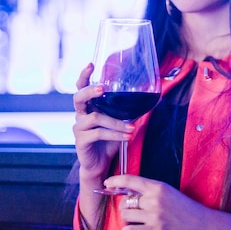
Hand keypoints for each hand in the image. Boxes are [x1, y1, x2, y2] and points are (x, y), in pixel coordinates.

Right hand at [72, 63, 134, 183]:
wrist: (100, 165)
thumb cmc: (109, 141)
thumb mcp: (121, 123)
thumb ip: (130, 111)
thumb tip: (152, 98)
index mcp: (89, 107)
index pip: (81, 87)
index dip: (84, 76)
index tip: (91, 64)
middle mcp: (80, 115)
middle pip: (78, 97)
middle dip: (90, 90)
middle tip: (102, 88)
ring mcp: (79, 128)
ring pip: (95, 118)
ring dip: (116, 122)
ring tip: (131, 127)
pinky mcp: (81, 141)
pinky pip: (98, 133)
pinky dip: (115, 134)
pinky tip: (127, 136)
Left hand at [106, 174, 211, 229]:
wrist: (204, 226)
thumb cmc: (187, 209)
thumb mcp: (170, 192)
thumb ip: (150, 191)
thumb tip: (129, 191)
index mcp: (158, 187)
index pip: (130, 180)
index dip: (115, 180)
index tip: (107, 183)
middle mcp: (154, 200)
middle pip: (125, 201)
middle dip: (126, 205)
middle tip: (134, 209)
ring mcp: (154, 216)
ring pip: (126, 215)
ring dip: (128, 218)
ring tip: (138, 220)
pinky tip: (137, 229)